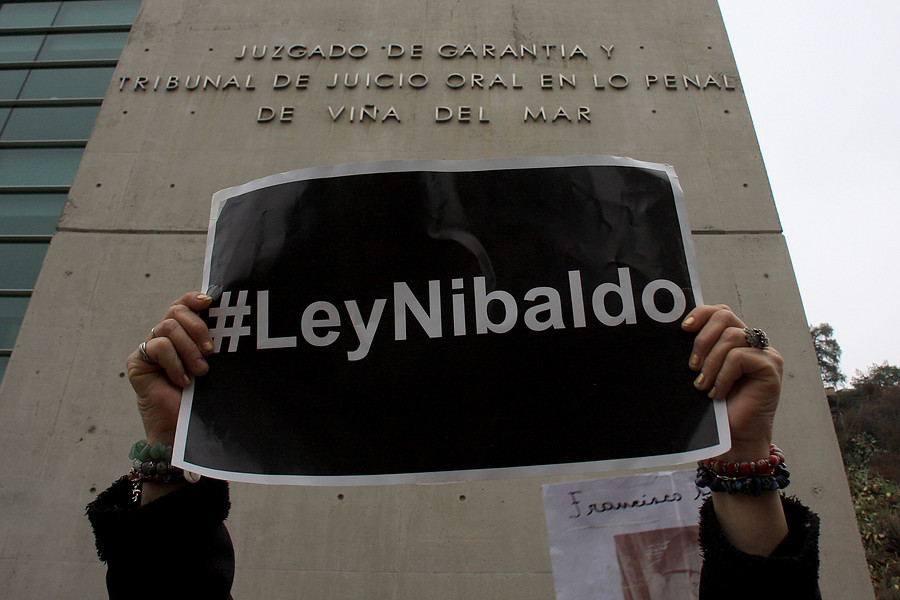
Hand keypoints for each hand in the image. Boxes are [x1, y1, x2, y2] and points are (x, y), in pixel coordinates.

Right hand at [125, 292, 214, 444]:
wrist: (183, 430)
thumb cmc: (203, 399)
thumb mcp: (214, 365)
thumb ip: (213, 344)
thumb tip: (230, 321)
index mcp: (184, 335)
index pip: (183, 305)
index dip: (193, 298)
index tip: (209, 301)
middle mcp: (165, 338)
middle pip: (176, 311)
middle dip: (197, 327)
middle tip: (210, 350)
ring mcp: (150, 350)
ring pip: (167, 327)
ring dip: (188, 348)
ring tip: (200, 371)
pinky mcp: (138, 363)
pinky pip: (157, 347)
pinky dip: (174, 362)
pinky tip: (183, 380)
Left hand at [681, 304, 783, 460]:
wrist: (732, 438)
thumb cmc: (714, 407)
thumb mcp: (701, 373)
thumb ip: (698, 351)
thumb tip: (675, 331)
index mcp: (736, 340)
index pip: (721, 312)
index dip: (702, 314)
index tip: (684, 328)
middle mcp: (753, 343)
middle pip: (725, 317)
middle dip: (703, 339)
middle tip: (692, 366)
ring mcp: (765, 354)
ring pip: (731, 337)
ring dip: (711, 363)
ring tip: (703, 385)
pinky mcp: (771, 367)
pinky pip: (740, 357)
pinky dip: (723, 375)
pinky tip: (717, 393)